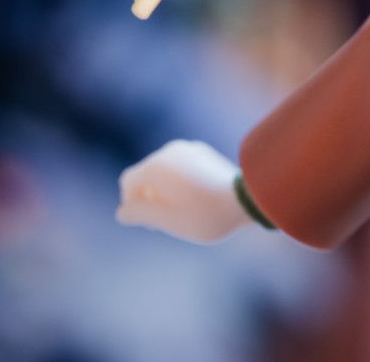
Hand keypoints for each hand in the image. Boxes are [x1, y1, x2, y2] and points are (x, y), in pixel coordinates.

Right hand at [117, 138, 251, 243]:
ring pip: (162, 171)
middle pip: (145, 176)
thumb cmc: (205, 214)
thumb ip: (139, 214)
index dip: (131, 204)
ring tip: (182, 211)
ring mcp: (188, 148)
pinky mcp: (203, 152)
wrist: (247, 199)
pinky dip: (178, 182)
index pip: (128, 183)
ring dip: (163, 191)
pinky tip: (195, 199)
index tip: (150, 222)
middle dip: (148, 198)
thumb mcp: (166, 220)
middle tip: (167, 222)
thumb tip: (122, 211)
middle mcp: (170, 151)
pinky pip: (179, 167)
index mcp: (157, 166)